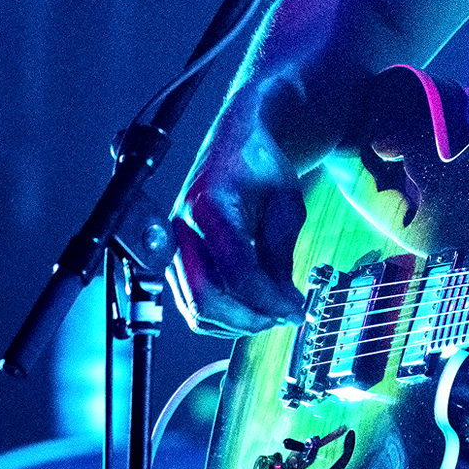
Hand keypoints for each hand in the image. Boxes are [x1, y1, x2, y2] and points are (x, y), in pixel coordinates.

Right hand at [167, 129, 308, 336]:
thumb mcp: (285, 203)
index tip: (296, 311)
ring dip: (234, 323)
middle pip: (205, 298)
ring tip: (270, 316)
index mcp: (209, 206)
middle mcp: (181, 229)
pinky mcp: (174, 259)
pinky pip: (190, 301)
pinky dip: (220, 315)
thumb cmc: (259, 165)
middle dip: (249, 319)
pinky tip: (249, 310)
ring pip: (193, 307)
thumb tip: (285, 300)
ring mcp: (173, 246)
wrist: (233, 145)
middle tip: (282, 318)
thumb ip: (281, 253)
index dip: (268, 299)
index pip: (237, 270)